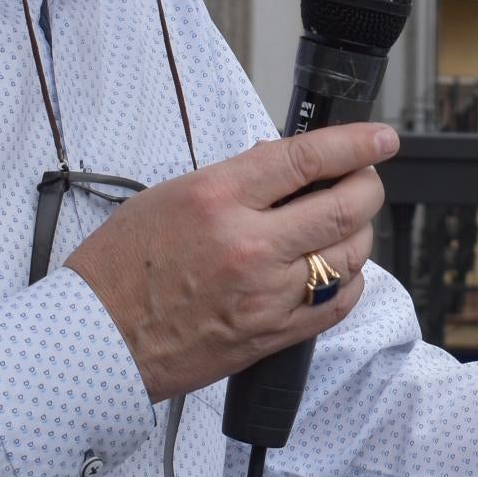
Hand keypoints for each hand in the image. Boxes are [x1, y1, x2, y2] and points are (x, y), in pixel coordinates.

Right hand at [65, 122, 395, 401]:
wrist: (97, 338)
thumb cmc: (122, 266)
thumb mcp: (170, 195)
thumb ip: (236, 179)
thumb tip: (289, 164)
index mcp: (218, 199)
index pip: (306, 159)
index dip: (356, 143)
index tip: (380, 138)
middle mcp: (249, 245)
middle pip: (344, 208)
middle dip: (368, 186)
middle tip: (365, 179)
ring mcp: (266, 294)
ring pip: (349, 256)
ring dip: (360, 233)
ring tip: (346, 223)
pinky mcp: (273, 334)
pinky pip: (338, 303)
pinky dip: (350, 280)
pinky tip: (336, 268)